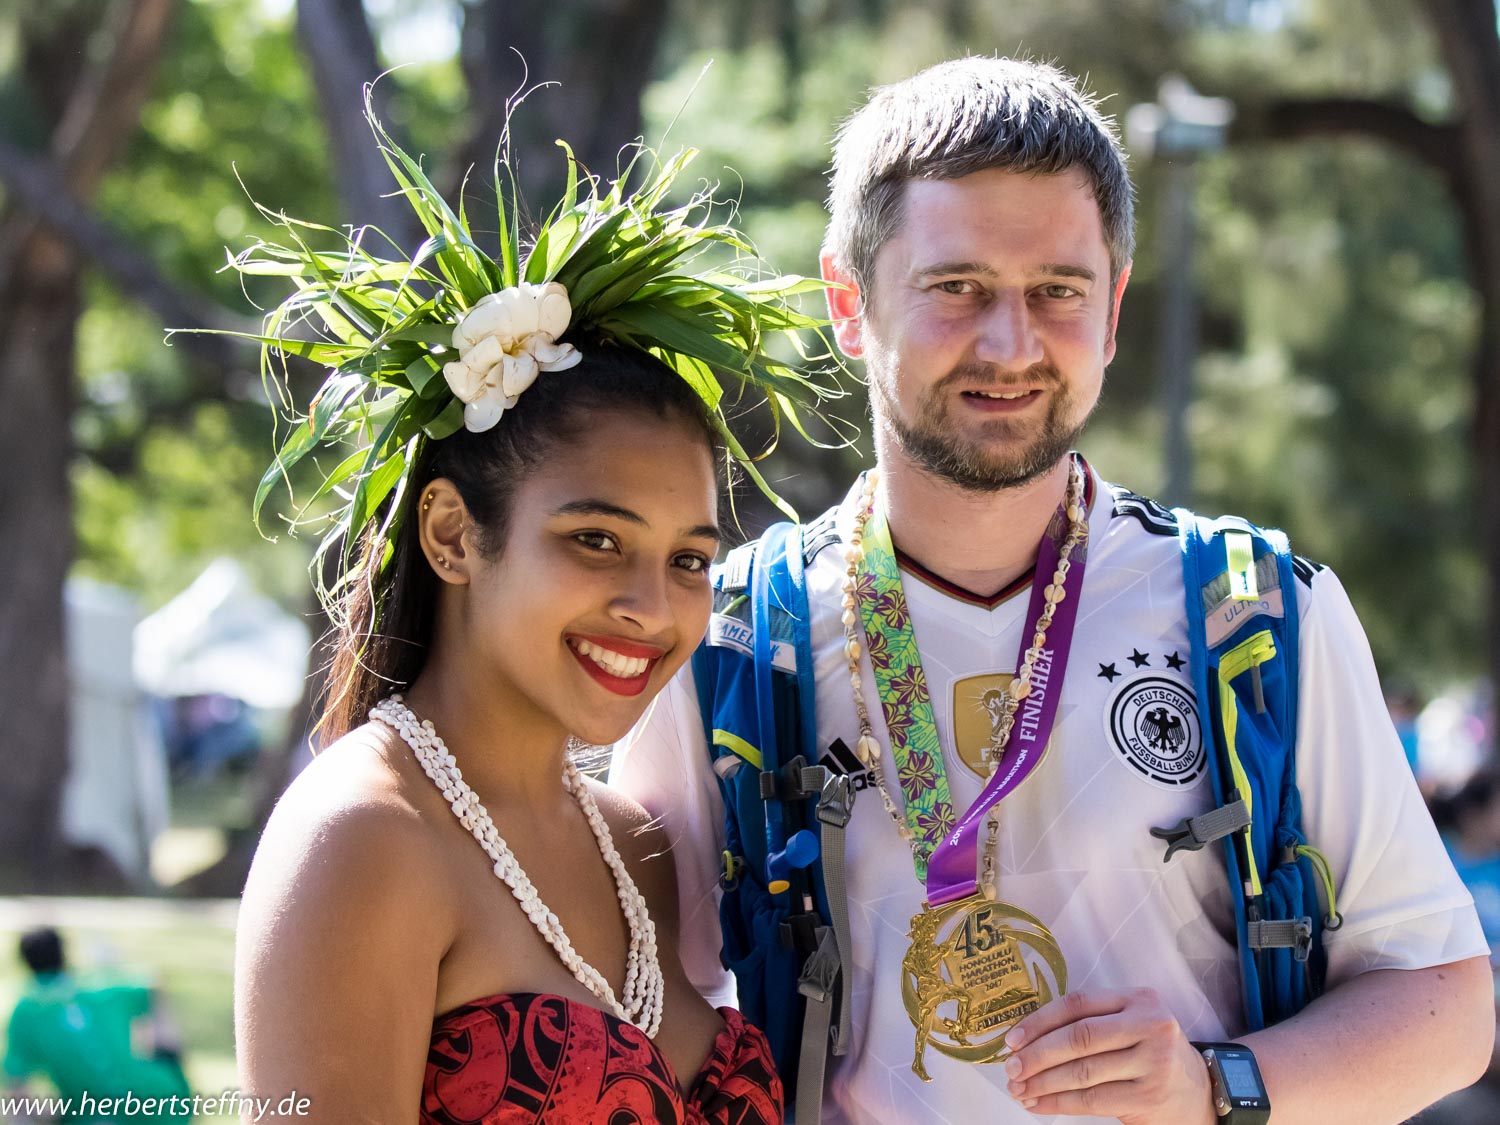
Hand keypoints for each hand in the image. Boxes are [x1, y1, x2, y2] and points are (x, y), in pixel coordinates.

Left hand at [1003, 987, 1215, 1123]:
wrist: (1196, 1089)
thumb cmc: (1148, 1051)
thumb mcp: (1130, 1023)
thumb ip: (1091, 1022)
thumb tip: (1026, 1039)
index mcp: (1138, 998)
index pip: (1078, 1004)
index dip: (1040, 1021)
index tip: (1012, 1039)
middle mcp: (1149, 1025)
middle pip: (1079, 1038)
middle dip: (1037, 1055)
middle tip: (1011, 1069)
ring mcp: (1153, 1062)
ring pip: (1083, 1073)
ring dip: (1043, 1083)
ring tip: (1019, 1090)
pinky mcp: (1148, 1096)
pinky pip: (1092, 1101)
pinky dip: (1059, 1103)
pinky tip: (1039, 1104)